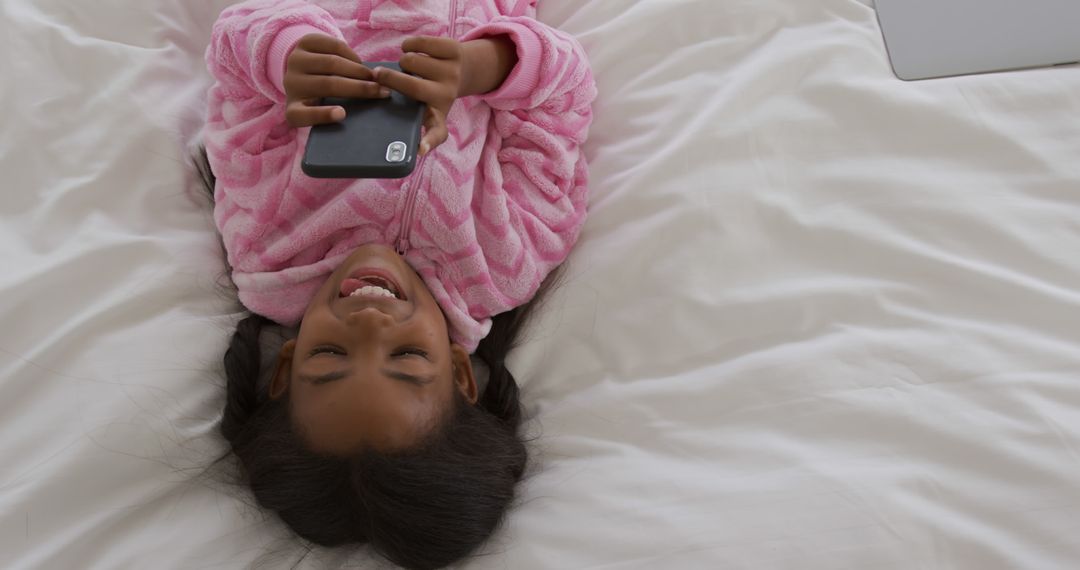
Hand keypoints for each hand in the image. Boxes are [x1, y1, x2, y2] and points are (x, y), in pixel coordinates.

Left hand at [283, 34, 389, 127]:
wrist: (304, 70)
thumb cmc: (321, 98)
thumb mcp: (323, 110)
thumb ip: (337, 112)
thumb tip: (372, 97)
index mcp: (294, 109)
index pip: (301, 116)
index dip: (321, 116)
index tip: (342, 113)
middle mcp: (291, 85)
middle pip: (327, 85)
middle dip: (358, 87)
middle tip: (381, 90)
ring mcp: (295, 62)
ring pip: (331, 63)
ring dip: (358, 70)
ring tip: (373, 76)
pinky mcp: (303, 43)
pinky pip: (332, 45)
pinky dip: (351, 55)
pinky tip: (359, 63)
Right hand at [371, 36, 466, 155]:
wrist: (463, 69)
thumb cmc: (432, 92)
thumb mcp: (423, 110)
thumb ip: (405, 118)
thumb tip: (376, 120)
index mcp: (438, 115)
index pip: (437, 133)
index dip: (428, 141)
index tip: (420, 150)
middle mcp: (447, 95)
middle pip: (411, 86)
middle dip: (388, 77)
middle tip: (378, 74)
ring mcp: (452, 72)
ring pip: (411, 60)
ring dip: (403, 60)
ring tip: (406, 65)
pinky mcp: (454, 51)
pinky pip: (419, 43)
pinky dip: (409, 44)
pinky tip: (410, 50)